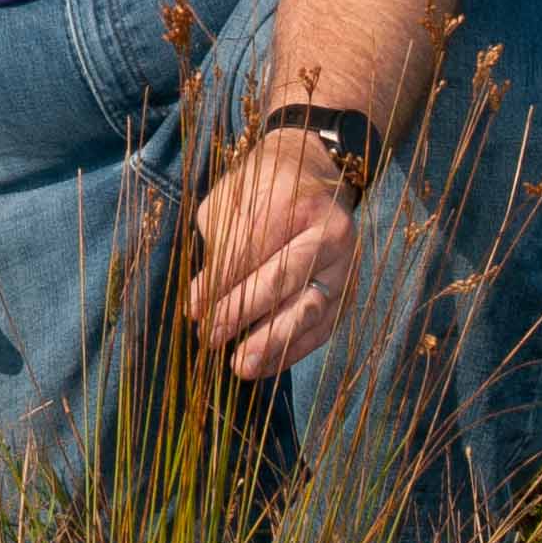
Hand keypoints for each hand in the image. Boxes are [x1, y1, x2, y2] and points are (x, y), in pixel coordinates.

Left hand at [186, 128, 358, 379]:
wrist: (313, 176)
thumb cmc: (260, 189)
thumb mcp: (232, 199)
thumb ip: (221, 241)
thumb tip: (206, 296)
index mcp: (297, 201)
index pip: (253, 249)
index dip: (221, 282)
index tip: (193, 309)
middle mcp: (330, 232)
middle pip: (282, 280)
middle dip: (242, 312)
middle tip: (210, 337)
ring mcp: (344, 264)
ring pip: (308, 309)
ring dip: (271, 341)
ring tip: (240, 366)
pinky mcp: (348, 291)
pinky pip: (322, 328)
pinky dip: (292, 351)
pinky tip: (263, 366)